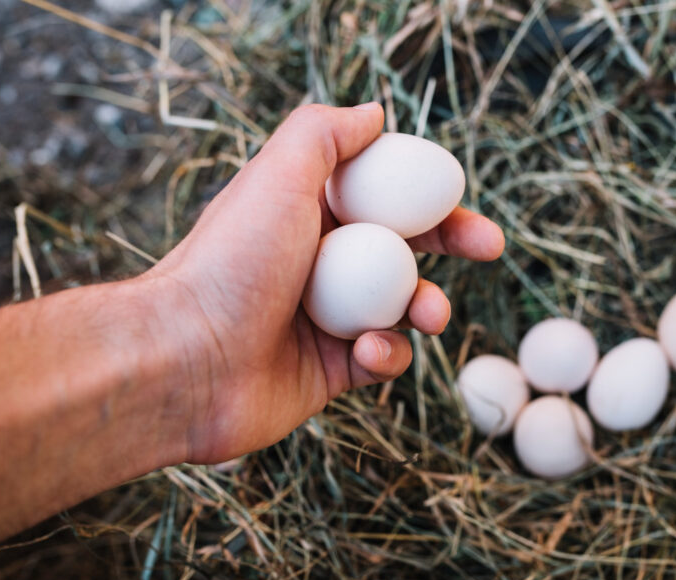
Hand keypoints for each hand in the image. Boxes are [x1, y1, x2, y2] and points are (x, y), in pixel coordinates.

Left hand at [145, 103, 503, 464]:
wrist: (186, 361)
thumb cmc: (232, 264)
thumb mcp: (278, 175)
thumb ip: (326, 135)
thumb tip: (374, 114)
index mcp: (307, 213)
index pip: (383, 195)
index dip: (430, 196)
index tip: (465, 200)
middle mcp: (319, 263)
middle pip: (405, 247)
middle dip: (451, 245)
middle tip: (489, 248)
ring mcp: (327, 319)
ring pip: (403, 307)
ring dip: (426, 306)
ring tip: (427, 314)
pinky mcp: (331, 370)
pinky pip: (384, 358)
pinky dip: (387, 354)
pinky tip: (365, 352)